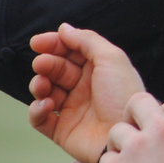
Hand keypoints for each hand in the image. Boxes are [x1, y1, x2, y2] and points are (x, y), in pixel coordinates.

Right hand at [27, 22, 146, 162]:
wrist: (127, 134)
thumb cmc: (123, 95)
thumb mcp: (111, 59)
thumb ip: (87, 41)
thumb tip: (63, 28)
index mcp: (97, 70)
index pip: (70, 52)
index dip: (53, 44)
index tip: (38, 42)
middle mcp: (84, 88)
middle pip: (56, 69)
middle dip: (46, 63)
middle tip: (42, 64)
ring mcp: (72, 109)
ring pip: (44, 91)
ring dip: (39, 84)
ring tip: (43, 85)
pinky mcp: (62, 131)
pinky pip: (40, 118)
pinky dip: (37, 110)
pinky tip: (47, 105)